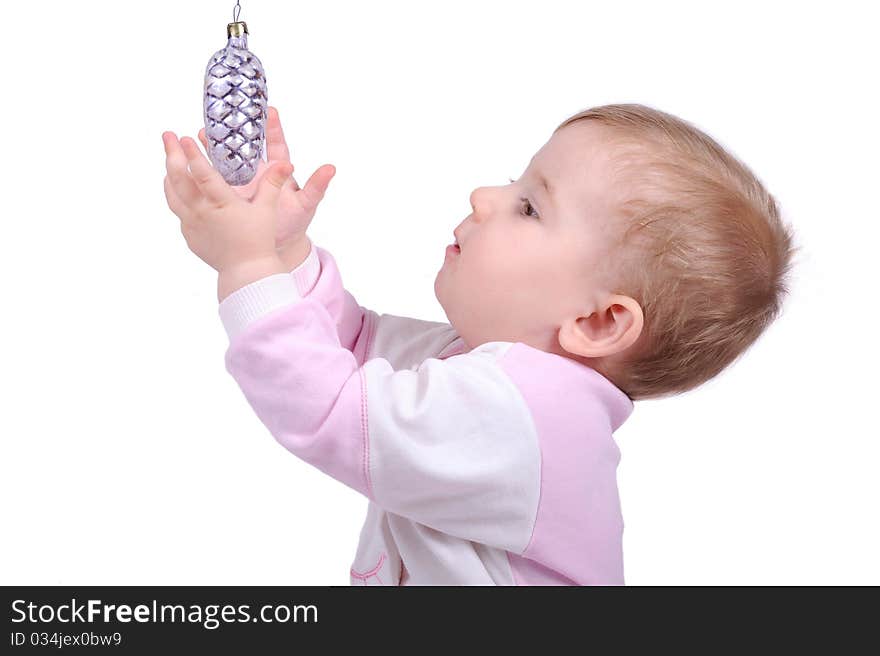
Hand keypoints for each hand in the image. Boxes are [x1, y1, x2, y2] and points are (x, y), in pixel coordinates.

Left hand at [162, 130, 290, 275]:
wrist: (246, 272)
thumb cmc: (258, 240)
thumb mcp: (267, 210)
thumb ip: (273, 183)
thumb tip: (287, 163)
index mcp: (222, 204)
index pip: (203, 175)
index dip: (193, 155)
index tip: (184, 137)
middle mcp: (202, 213)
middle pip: (180, 179)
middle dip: (172, 154)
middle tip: (168, 135)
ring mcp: (192, 224)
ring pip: (173, 194)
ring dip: (169, 173)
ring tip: (170, 157)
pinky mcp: (189, 234)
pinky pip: (177, 209)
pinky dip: (174, 193)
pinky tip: (176, 186)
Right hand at [198, 106, 335, 253]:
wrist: (278, 246)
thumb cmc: (294, 223)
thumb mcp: (306, 205)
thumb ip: (316, 186)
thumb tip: (331, 168)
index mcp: (278, 171)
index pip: (276, 145)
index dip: (273, 128)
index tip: (271, 110)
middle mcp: (258, 173)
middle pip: (245, 147)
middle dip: (235, 131)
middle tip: (224, 115)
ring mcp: (241, 183)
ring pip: (227, 160)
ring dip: (215, 147)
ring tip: (202, 133)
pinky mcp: (228, 195)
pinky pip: (215, 179)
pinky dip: (204, 170)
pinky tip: (190, 160)